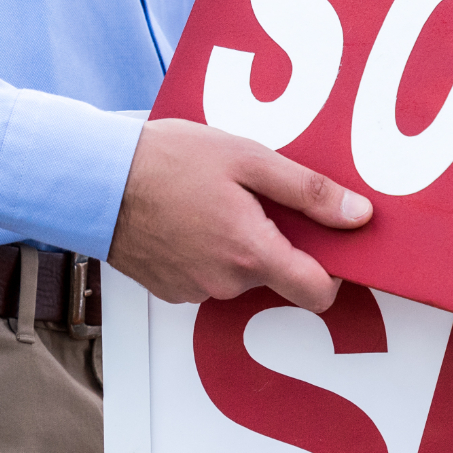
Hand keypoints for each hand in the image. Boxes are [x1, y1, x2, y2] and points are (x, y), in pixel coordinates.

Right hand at [108, 118, 370, 313]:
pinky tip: (187, 217)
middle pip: (276, 276)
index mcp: (252, 254)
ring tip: (212, 202)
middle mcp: (226, 284)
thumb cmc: (166, 162)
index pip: (318, 293)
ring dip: (237, 245)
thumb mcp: (247, 159)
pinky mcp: (170, 290)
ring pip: (239, 275)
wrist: (94, 181)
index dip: (331, 271)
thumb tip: (358, 215)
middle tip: (252, 198)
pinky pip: (206, 276)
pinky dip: (206, 252)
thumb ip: (307, 191)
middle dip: (274, 241)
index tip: (324, 241)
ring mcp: (194, 291)